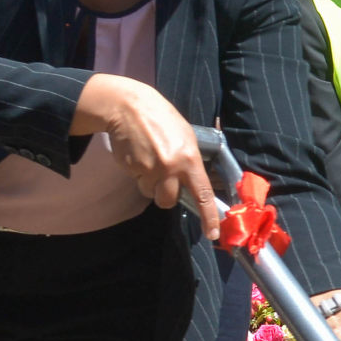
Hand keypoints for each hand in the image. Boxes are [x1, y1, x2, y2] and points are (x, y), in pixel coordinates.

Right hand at [74, 74, 218, 241]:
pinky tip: (139, 154)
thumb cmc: (162, 119)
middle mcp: (170, 168)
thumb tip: (194, 184)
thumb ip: (191, 162)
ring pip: (150, 192)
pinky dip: (138, 172)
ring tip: (150, 160)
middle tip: (164, 177)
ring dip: (150, 183)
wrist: (128, 107)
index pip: (202, 194)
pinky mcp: (131, 168)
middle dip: (166, 195)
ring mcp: (149, 170)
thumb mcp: (186, 137)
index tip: (212, 232)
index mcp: (189, 160)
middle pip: (168, 201)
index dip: (208, 217)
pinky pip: (137, 180)